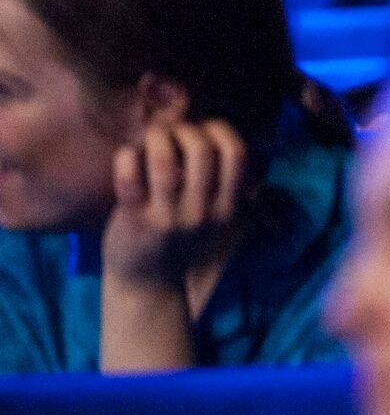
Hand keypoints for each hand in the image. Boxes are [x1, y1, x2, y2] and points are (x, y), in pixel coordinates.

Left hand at [101, 120, 245, 285]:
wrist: (148, 285)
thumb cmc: (181, 240)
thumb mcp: (214, 217)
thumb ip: (221, 184)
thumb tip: (213, 133)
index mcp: (226, 208)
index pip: (237, 154)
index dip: (221, 130)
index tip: (204, 130)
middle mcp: (201, 213)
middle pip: (202, 151)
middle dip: (186, 129)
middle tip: (172, 132)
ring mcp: (166, 218)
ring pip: (162, 161)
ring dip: (155, 137)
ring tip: (151, 137)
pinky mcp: (134, 221)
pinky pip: (128, 177)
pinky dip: (127, 156)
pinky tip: (129, 154)